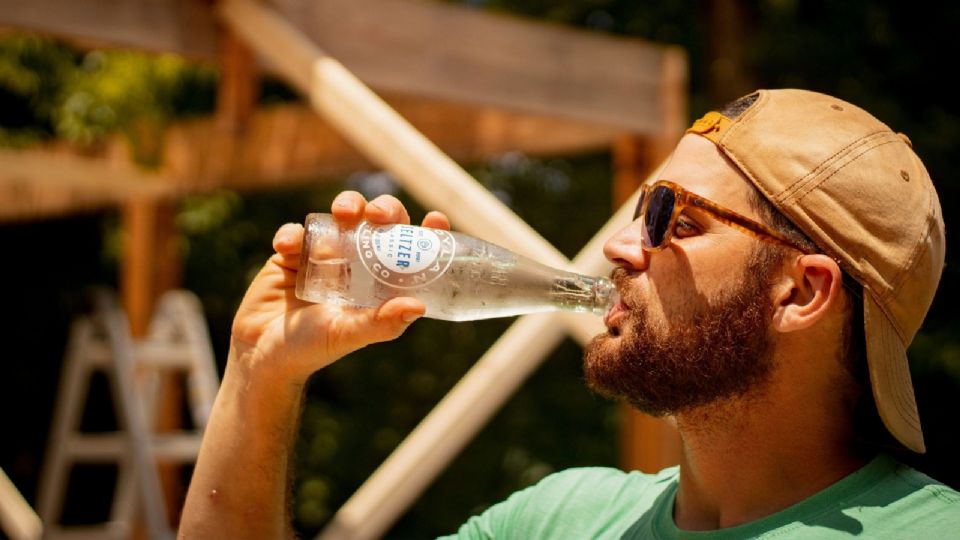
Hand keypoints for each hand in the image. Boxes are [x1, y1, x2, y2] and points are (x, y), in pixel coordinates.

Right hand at [229, 191, 450, 385]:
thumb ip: (380, 323)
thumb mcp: (348, 334)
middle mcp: (356, 263)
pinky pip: (296, 232)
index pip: (408, 250)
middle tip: (378, 215)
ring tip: (343, 214)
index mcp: (378, 281)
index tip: (436, 221)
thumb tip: (417, 307)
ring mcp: (323, 254)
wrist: (264, 356)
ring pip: (342, 215)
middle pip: (378, 222)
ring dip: (346, 205)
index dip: (425, 233)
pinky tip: (288, 247)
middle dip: (383, 209)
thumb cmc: (312, 349)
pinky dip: (293, 234)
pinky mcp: (291, 254)